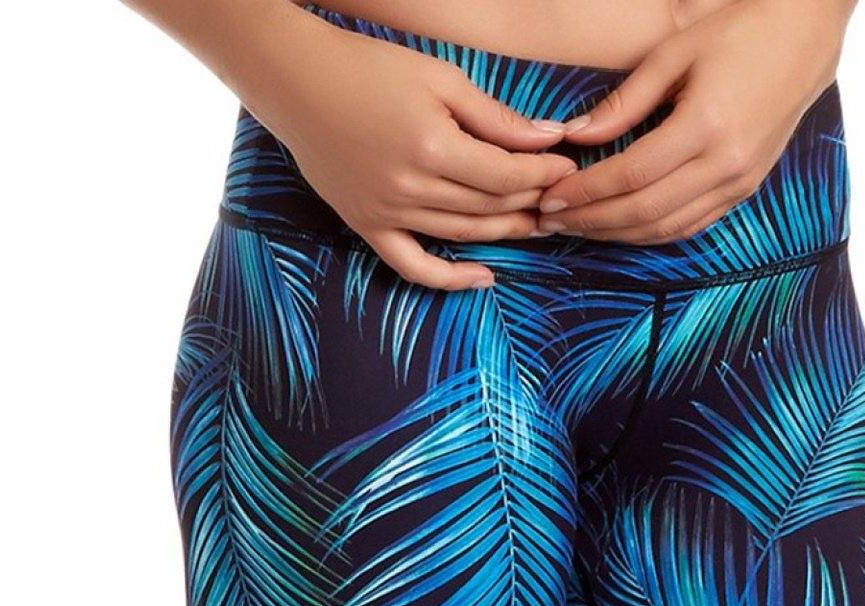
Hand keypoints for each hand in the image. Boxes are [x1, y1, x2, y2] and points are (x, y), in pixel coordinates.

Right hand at [238, 13, 578, 287]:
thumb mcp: (441, 79)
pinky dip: (451, 279)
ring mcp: (387, 213)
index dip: (544, 174)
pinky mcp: (367, 226)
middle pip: (490, 206)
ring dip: (505, 232)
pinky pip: (414, 267)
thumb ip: (496, 117)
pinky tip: (484, 277)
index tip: (566, 167)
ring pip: (463, 235)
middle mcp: (411, 188)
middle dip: (531, 200)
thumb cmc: (370, 68)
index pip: (507, 174)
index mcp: (432, 146)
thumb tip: (548, 139)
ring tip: (535, 224)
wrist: (298, 82)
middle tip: (559, 197)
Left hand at [536, 0, 850, 244]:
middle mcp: (724, 164)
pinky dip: (652, 233)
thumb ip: (625, 101)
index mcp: (705, 126)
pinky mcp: (745, 190)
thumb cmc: (739, 31)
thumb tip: (577, 135)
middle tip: (552, 222)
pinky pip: (691, 225)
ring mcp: (738, 183)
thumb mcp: (675, 52)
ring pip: (666, 228)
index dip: (586, 192)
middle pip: (643, 212)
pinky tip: (622, 228)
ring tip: (579, 229)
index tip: (551, 198)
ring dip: (617, 235)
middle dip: (592, 221)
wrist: (804, 37)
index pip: (629, 175)